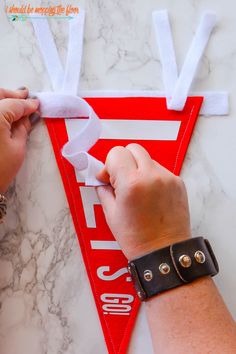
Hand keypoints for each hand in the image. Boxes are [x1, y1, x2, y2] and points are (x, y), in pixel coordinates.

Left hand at [0, 88, 39, 192]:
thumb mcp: (17, 148)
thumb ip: (23, 127)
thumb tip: (29, 116)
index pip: (14, 104)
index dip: (27, 104)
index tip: (35, 104)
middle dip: (13, 95)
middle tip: (26, 96)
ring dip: (3, 99)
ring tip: (15, 102)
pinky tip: (4, 112)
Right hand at [96, 144, 190, 259]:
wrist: (165, 252)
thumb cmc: (136, 238)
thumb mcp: (111, 214)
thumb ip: (104, 189)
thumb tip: (101, 177)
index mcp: (132, 183)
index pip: (116, 153)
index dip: (108, 165)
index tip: (108, 179)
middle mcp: (152, 176)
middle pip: (133, 148)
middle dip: (123, 161)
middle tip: (120, 181)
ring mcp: (168, 178)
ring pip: (148, 159)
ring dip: (138, 169)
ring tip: (137, 191)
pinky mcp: (178, 183)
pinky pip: (160, 170)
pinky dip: (151, 177)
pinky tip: (150, 196)